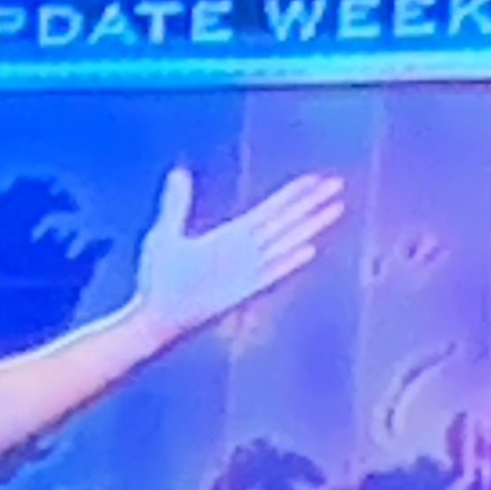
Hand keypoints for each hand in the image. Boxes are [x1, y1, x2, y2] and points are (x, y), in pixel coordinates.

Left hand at [125, 166, 347, 343]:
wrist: (153, 316)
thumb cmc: (157, 280)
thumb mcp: (165, 235)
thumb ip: (176, 204)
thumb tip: (179, 173)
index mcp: (229, 237)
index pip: (268, 210)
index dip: (291, 194)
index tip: (314, 178)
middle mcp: (242, 252)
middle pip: (284, 222)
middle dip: (310, 203)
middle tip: (337, 184)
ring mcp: (244, 271)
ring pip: (285, 243)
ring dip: (309, 226)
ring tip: (335, 209)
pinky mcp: (240, 292)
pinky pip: (270, 274)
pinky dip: (287, 263)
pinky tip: (309, 249)